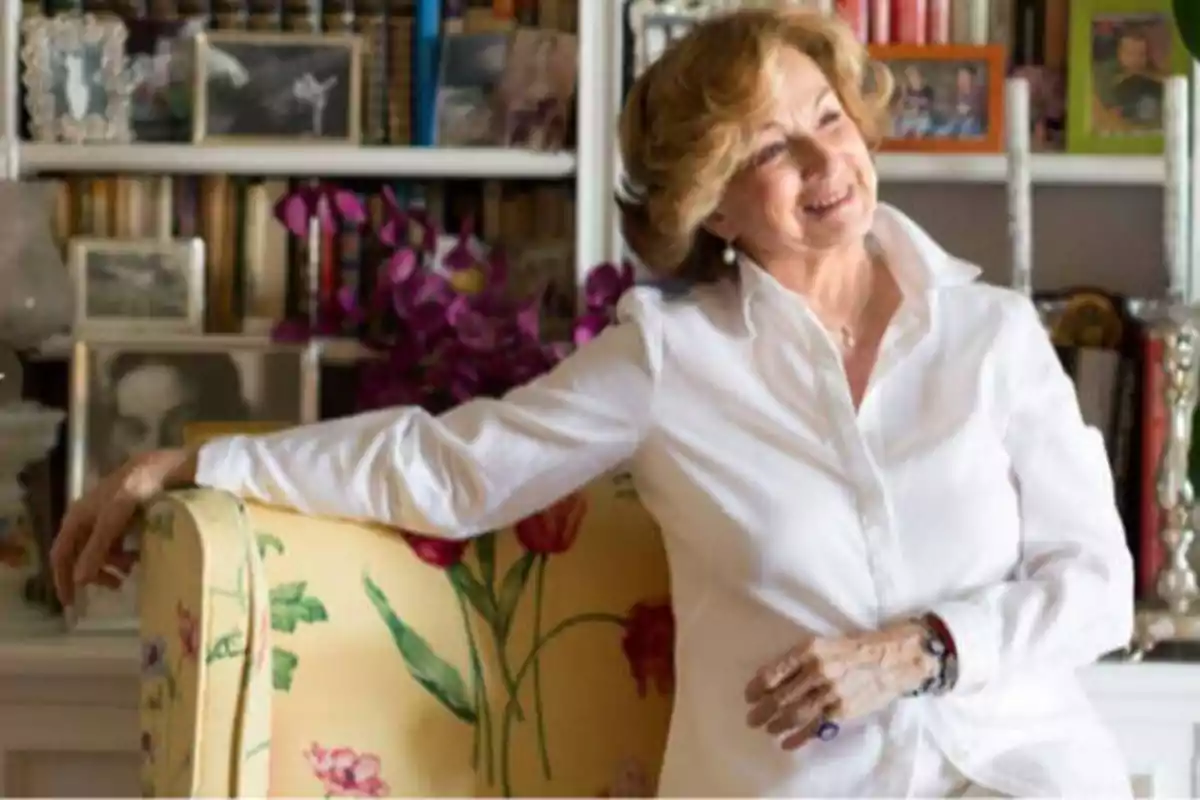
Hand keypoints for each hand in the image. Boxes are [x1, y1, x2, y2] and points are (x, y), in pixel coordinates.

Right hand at [50, 448, 197, 607]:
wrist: (166, 467)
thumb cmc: (136, 488)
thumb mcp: (114, 518)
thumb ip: (97, 548)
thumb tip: (78, 580)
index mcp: (77, 517)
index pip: (61, 553)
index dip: (62, 578)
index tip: (70, 603)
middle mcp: (88, 519)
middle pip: (82, 555)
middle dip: (96, 572)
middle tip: (116, 585)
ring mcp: (108, 519)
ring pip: (103, 552)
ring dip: (114, 564)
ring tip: (133, 568)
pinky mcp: (127, 518)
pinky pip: (120, 544)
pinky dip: (126, 554)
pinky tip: (139, 557)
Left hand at [744, 622, 935, 749]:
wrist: (892, 659)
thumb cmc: (853, 649)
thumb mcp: (823, 644)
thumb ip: (799, 660)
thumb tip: (773, 680)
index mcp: (809, 650)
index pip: (773, 673)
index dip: (757, 688)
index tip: (749, 696)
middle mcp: (817, 671)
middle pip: (780, 697)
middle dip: (762, 711)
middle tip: (752, 718)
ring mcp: (830, 693)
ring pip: (794, 714)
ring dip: (777, 725)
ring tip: (768, 729)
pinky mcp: (842, 711)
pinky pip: (815, 727)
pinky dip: (798, 738)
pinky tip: (787, 743)